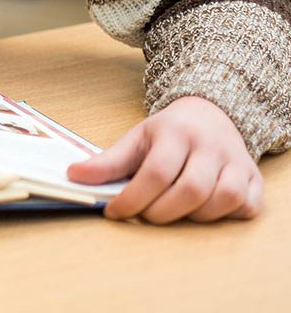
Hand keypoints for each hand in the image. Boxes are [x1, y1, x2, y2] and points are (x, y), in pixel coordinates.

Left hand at [68, 96, 262, 222]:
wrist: (212, 113)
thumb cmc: (170, 132)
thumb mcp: (137, 138)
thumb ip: (108, 161)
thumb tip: (74, 176)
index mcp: (175, 132)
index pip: (156, 172)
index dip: (133, 198)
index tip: (115, 212)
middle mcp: (210, 146)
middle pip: (191, 190)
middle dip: (162, 212)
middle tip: (145, 215)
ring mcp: (236, 161)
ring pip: (222, 200)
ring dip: (193, 216)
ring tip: (173, 210)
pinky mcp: (255, 178)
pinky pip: (246, 206)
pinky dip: (226, 215)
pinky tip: (205, 209)